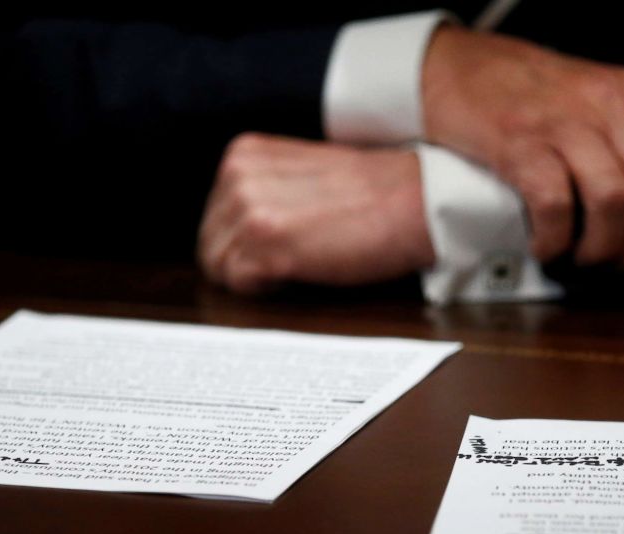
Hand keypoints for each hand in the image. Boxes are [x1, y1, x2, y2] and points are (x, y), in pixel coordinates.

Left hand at [198, 133, 434, 292]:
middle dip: (241, 261)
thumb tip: (231, 229)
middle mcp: (238, 176)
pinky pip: (238, 283)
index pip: (212, 217)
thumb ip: (261, 188)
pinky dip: (264, 288)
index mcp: (243, 155)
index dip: (242, 240)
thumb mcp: (297, 173)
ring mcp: (249, 209)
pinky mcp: (266, 243)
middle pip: (209, 243)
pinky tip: (298, 272)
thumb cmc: (368, 194)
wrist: (415, 200)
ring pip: (217, 266)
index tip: (278, 242)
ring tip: (296, 263)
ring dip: (253, 275)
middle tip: (288, 259)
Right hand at [421, 25, 623, 265]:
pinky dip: (555, 237)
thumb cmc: (527, 92)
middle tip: (622, 262)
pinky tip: (546, 245)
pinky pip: (554, 203)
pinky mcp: (518, 144)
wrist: (459, 67)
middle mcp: (607, 105)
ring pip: (612, 200)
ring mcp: (562, 123)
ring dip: (601, 245)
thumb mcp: (596, 96)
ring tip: (583, 258)